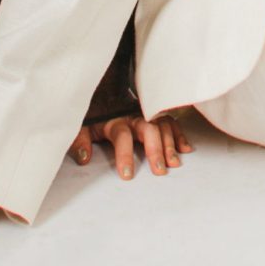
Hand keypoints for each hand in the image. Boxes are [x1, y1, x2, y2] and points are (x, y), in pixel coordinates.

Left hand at [68, 113, 192, 179]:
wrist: (103, 91)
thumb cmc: (94, 114)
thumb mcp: (82, 125)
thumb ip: (80, 140)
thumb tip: (84, 157)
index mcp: (115, 119)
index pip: (122, 136)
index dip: (125, 155)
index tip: (127, 175)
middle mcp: (134, 115)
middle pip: (148, 129)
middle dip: (155, 150)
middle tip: (159, 171)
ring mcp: (147, 114)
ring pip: (162, 126)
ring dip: (169, 145)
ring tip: (174, 163)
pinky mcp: (155, 114)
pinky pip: (171, 122)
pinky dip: (179, 135)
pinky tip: (185, 149)